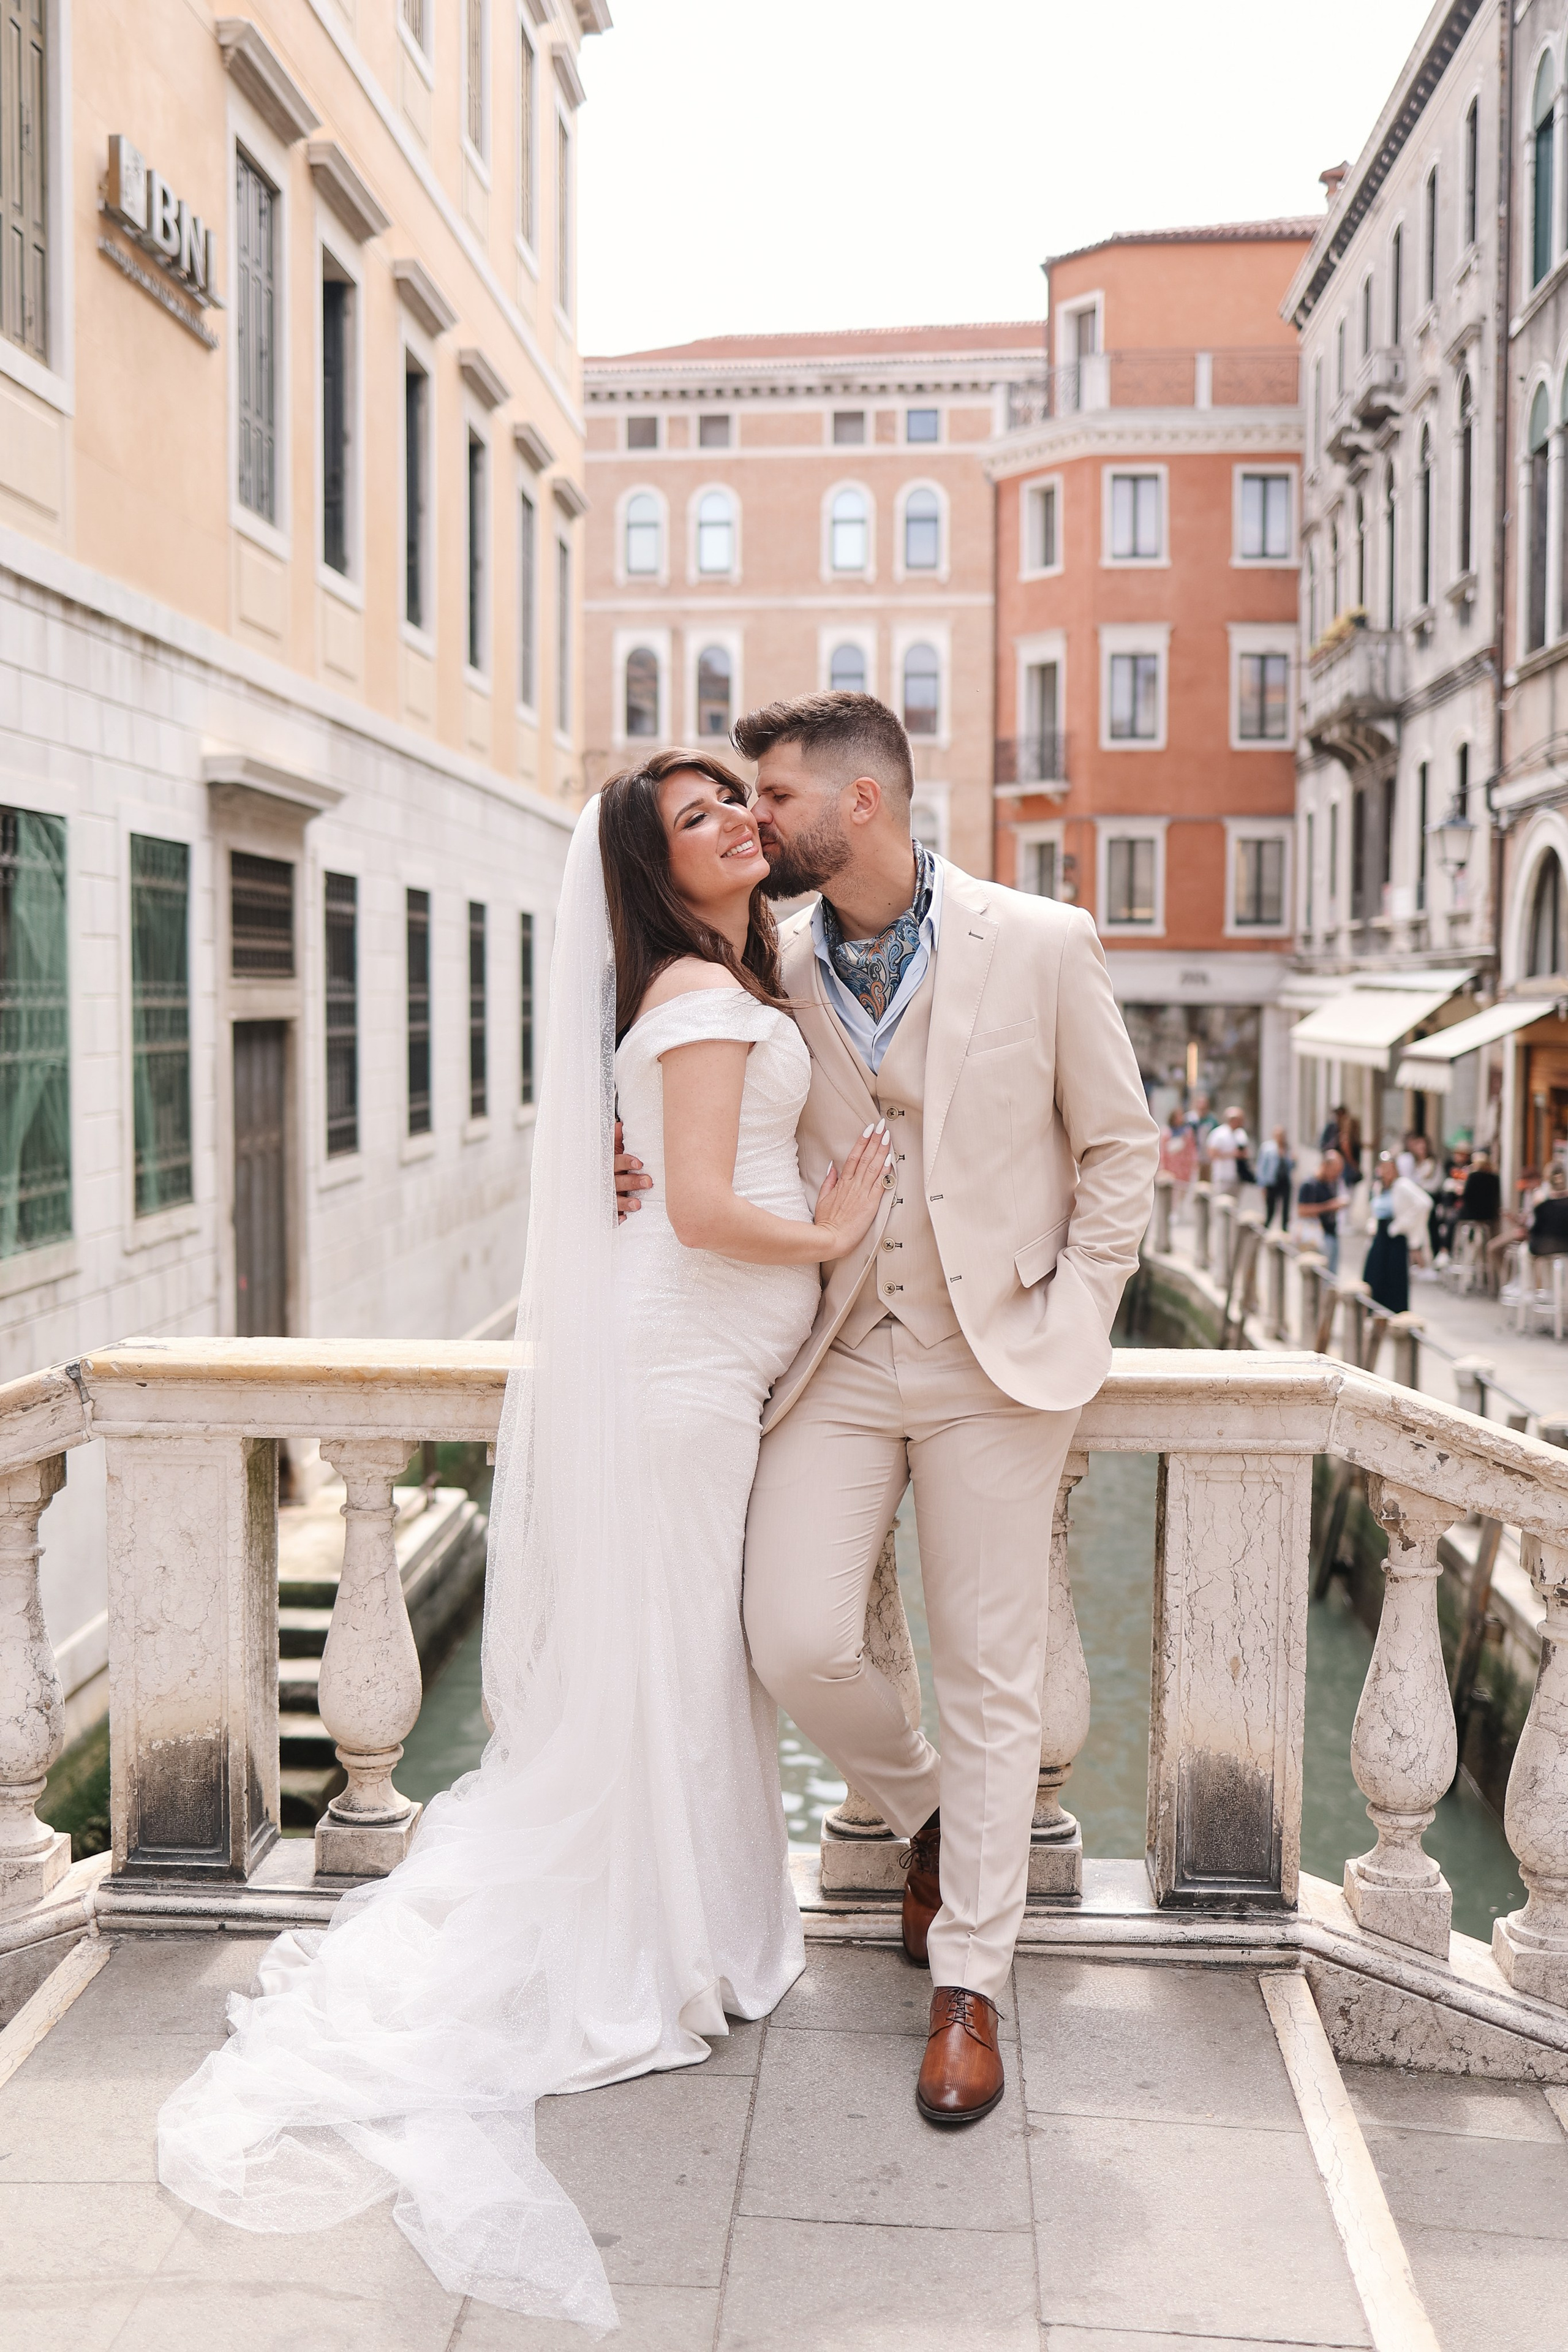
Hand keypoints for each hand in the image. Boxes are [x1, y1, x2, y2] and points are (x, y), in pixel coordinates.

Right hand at [614, 1118, 651, 1222]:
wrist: (593, 1175)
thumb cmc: (612, 1161)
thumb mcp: (613, 1148)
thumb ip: (616, 1138)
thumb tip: (621, 1125)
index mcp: (608, 1164)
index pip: (616, 1162)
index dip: (626, 1162)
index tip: (639, 1163)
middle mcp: (606, 1180)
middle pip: (618, 1182)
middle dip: (632, 1182)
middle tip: (649, 1182)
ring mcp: (606, 1196)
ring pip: (613, 1200)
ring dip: (625, 1203)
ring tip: (637, 1204)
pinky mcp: (607, 1209)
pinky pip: (609, 1216)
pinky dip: (615, 1218)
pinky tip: (623, 1220)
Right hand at [812, 1120, 894, 1260]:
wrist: (830, 1239)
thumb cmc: (827, 1222)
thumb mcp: (823, 1199)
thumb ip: (829, 1181)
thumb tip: (833, 1166)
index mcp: (842, 1183)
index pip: (853, 1157)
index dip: (862, 1141)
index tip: (869, 1129)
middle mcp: (853, 1185)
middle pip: (865, 1157)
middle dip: (875, 1140)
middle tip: (882, 1125)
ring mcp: (862, 1193)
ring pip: (873, 1167)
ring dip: (881, 1150)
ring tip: (887, 1136)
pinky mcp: (870, 1204)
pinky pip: (879, 1184)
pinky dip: (885, 1171)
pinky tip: (890, 1160)